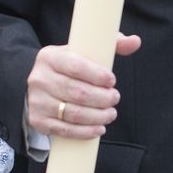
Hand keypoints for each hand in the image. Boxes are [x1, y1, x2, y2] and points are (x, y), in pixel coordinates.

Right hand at [25, 34, 142, 139]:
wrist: (40, 84)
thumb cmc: (68, 66)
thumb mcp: (83, 51)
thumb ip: (110, 44)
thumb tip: (135, 41)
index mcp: (50, 57)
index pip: (76, 66)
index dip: (97, 75)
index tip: (112, 81)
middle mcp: (40, 78)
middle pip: (77, 92)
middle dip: (102, 98)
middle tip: (115, 98)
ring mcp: (38, 101)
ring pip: (73, 113)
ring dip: (97, 116)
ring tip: (111, 114)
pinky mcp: (39, 120)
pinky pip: (65, 130)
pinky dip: (85, 131)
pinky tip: (99, 128)